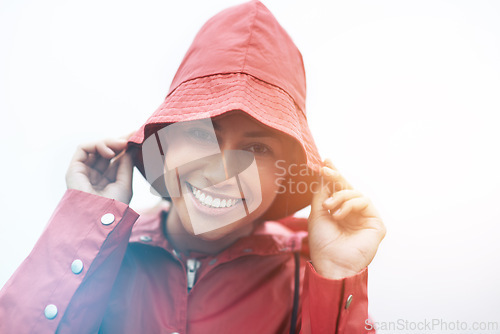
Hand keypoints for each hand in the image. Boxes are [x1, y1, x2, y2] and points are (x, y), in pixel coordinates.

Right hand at [66, 136, 133, 204]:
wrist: (99, 218)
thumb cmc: (114, 206)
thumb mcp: (125, 183)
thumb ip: (126, 164)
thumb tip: (129, 147)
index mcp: (107, 180)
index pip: (115, 159)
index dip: (125, 148)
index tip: (136, 138)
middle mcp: (95, 175)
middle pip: (106, 151)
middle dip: (118, 142)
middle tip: (131, 137)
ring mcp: (84, 171)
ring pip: (95, 147)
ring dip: (110, 142)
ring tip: (122, 145)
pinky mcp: (74, 169)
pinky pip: (83, 148)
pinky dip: (97, 145)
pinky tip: (110, 152)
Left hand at [308, 159, 385, 278]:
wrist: (330, 263)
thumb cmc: (322, 243)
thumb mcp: (317, 214)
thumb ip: (322, 194)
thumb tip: (324, 175)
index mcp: (339, 212)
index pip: (338, 190)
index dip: (334, 175)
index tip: (326, 162)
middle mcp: (353, 214)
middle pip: (348, 188)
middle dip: (336, 176)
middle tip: (326, 169)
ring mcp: (365, 218)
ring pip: (356, 193)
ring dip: (340, 196)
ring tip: (328, 207)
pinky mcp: (376, 223)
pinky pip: (364, 201)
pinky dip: (349, 204)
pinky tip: (338, 215)